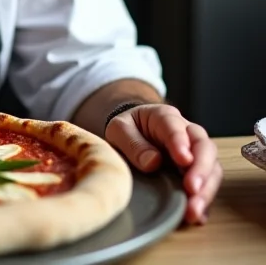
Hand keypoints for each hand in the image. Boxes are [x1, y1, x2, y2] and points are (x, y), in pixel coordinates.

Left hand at [105, 104, 221, 224]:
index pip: (176, 127)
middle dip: (201, 170)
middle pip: (204, 147)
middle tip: (192, 189)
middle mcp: (187, 133)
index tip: (183, 160)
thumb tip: (153, 162)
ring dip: (206, 190)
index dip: (180, 143)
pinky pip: (208, 186)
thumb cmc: (126, 129)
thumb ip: (132, 142)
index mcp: (164, 116)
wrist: (131, 135)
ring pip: (212, 168)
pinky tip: (199, 215)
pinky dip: (206, 201)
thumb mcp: (119, 129)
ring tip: (194, 210)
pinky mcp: (197, 174)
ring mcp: (195, 154)